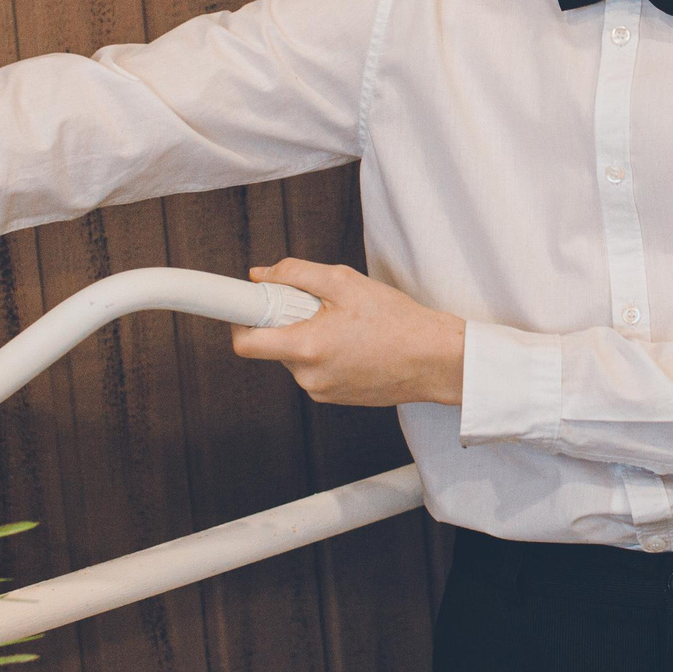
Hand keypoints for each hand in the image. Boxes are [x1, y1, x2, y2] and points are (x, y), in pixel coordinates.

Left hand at [231, 259, 466, 407]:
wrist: (435, 360)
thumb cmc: (397, 321)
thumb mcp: (345, 283)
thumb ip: (296, 273)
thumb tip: (261, 274)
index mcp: (306, 348)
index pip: (245, 343)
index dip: (237, 318)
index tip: (241, 303)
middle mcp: (308, 377)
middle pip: (273, 344)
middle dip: (287, 320)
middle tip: (320, 305)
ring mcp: (321, 391)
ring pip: (295, 356)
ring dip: (309, 336)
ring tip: (347, 325)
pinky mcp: (334, 398)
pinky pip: (314, 368)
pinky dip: (325, 352)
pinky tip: (355, 343)